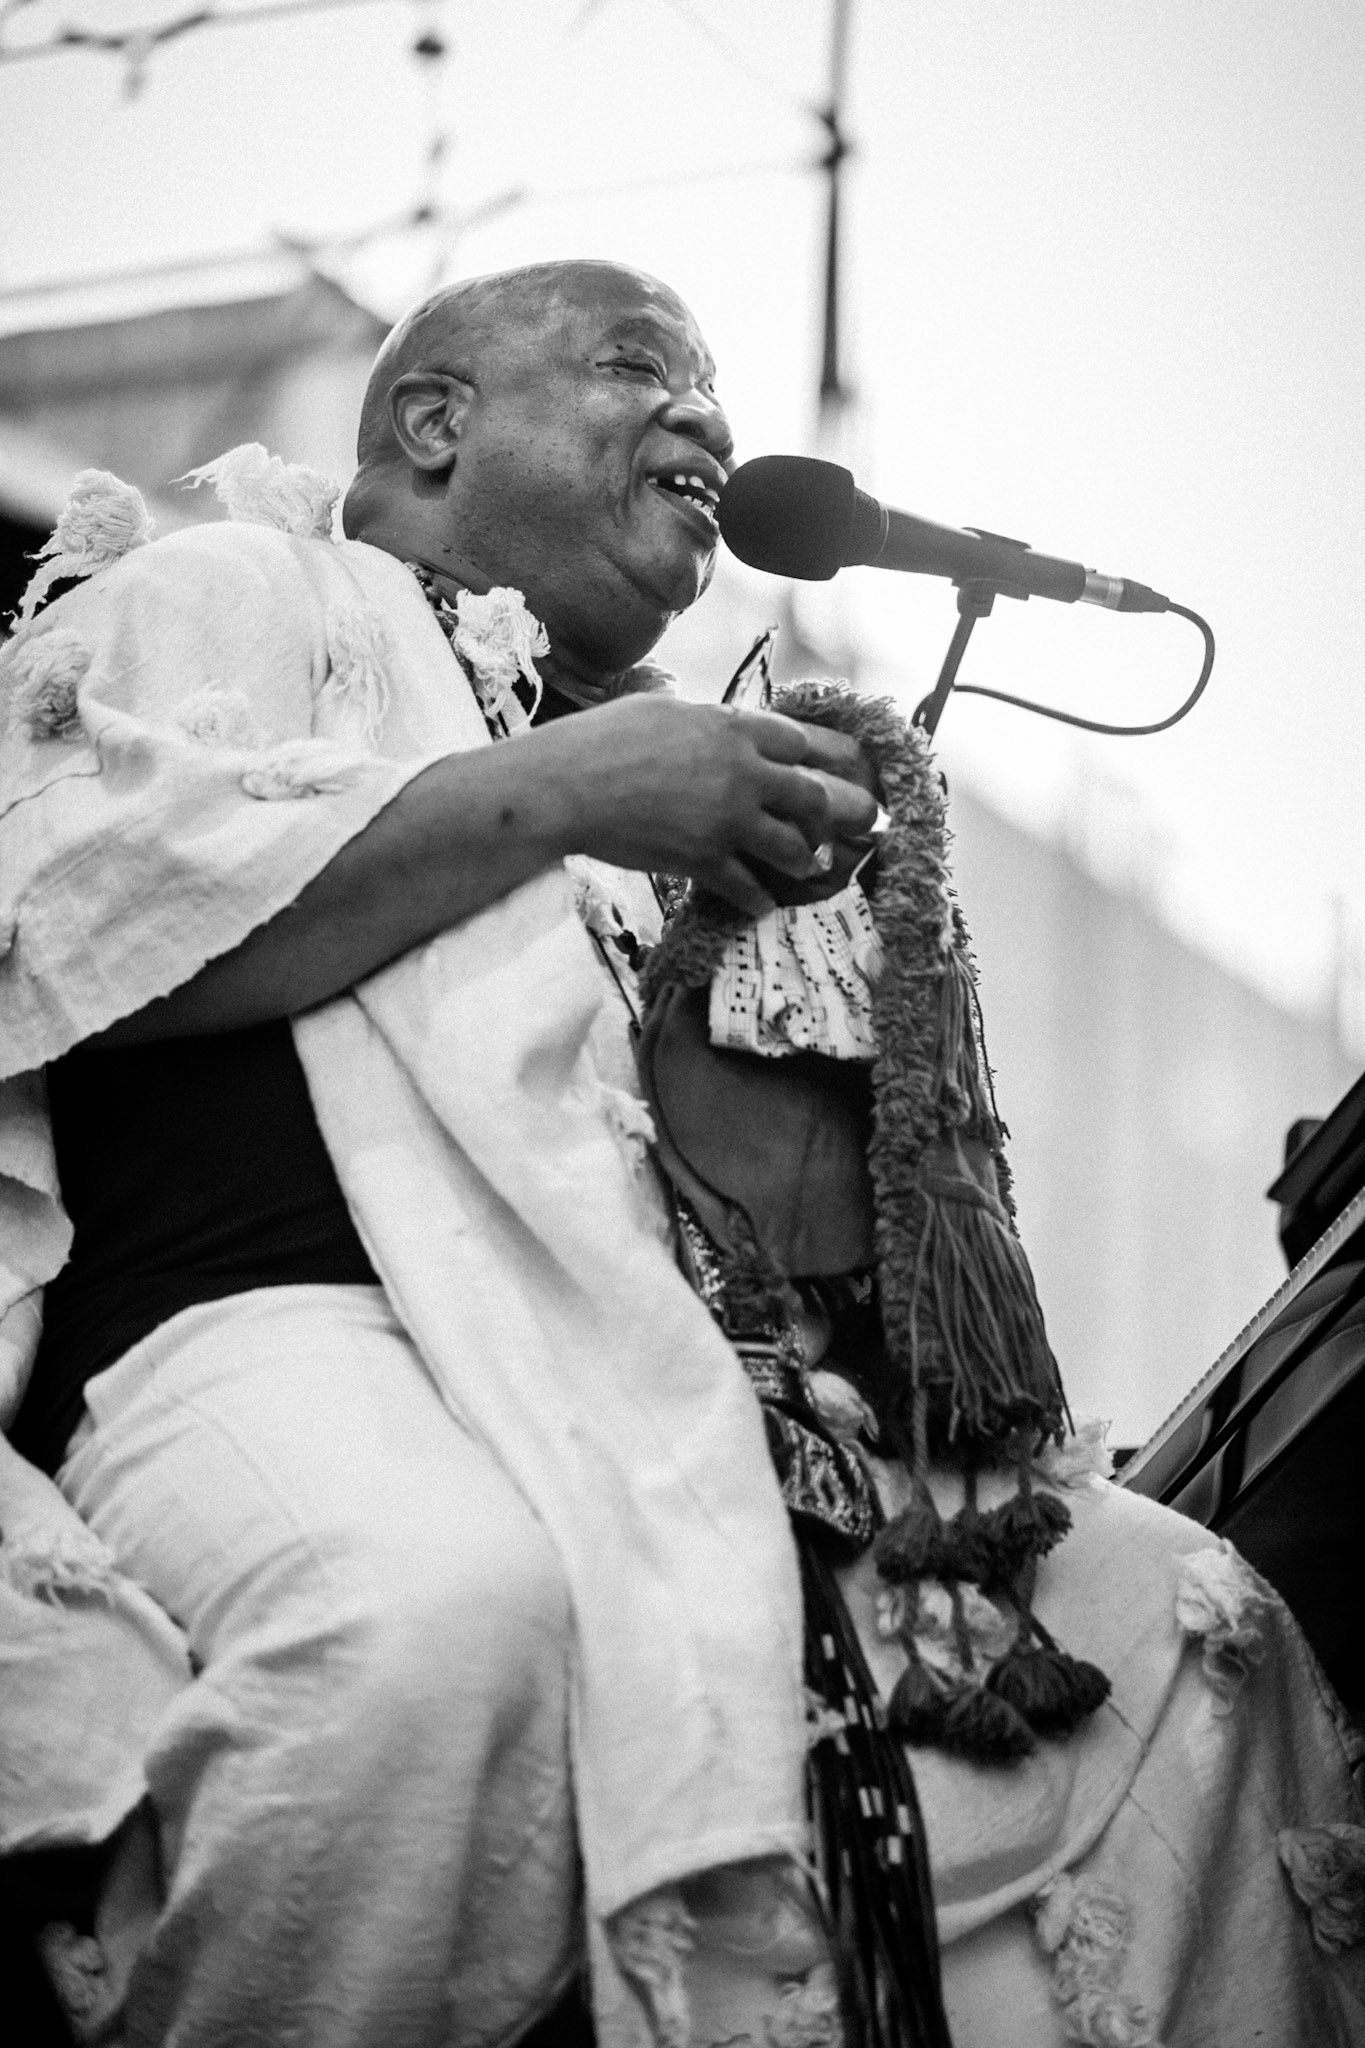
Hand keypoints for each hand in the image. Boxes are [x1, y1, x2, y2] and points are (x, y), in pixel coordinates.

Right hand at [546, 694, 879, 915]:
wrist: (564, 786)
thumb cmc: (599, 739)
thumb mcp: (656, 706)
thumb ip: (693, 715)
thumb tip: (697, 710)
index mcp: (730, 727)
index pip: (798, 742)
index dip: (822, 756)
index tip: (840, 765)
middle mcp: (739, 772)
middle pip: (811, 795)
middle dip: (840, 811)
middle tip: (856, 820)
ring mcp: (725, 819)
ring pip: (790, 846)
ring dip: (804, 859)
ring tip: (809, 866)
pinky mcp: (702, 859)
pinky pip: (745, 886)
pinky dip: (757, 899)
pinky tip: (763, 904)